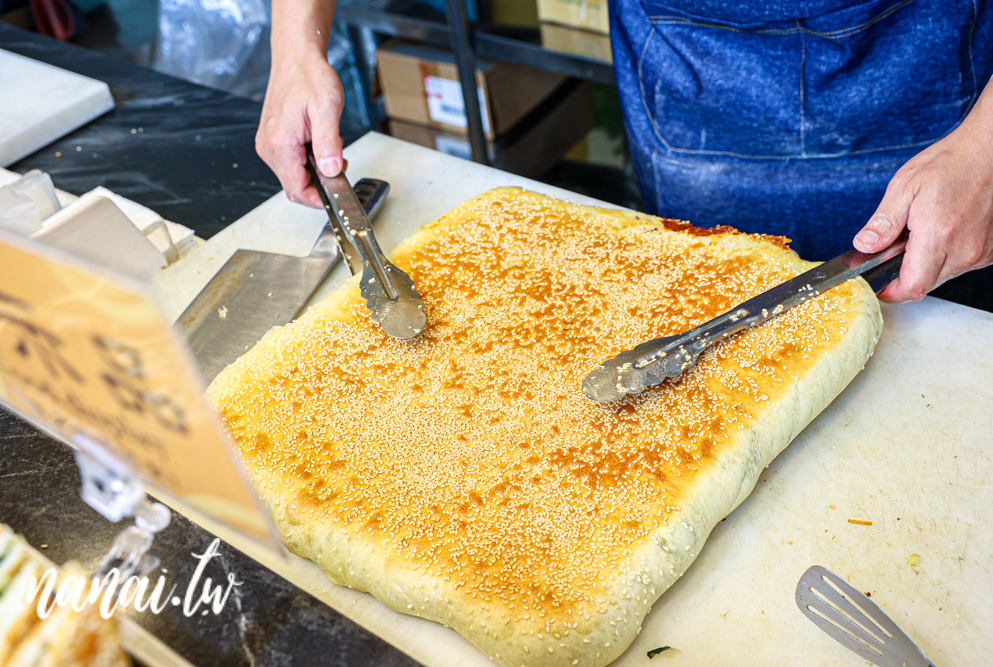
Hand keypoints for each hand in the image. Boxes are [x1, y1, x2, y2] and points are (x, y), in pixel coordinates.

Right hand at [256, 51, 343, 207]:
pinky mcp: (273, 141)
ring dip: (315, 170)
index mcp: (280, 144)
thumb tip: (332, 171)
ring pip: (294, 175)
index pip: (296, 191)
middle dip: (320, 182)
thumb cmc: (310, 77)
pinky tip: (317, 141)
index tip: (337, 196)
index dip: (318, 200)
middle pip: (295, 186)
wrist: (296, 59)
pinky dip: (308, 160)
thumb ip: (328, 143)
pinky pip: (291, 163)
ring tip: (327, 143)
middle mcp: (269, 148)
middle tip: (337, 159)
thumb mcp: (327, 109)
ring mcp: (269, 145)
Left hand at [853, 98, 992, 302]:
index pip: (912, 286)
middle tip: (896, 249)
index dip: (891, 292)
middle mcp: (963, 250)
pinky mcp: (990, 251)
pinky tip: (942, 233)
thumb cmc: (949, 165)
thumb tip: (863, 245)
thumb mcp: (904, 187)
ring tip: (922, 234)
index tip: (877, 285)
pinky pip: (960, 265)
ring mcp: (980, 252)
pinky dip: (946, 257)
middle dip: (904, 275)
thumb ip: (883, 222)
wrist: (987, 152)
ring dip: (926, 265)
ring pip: (942, 276)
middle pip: (925, 284)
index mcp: (938, 236)